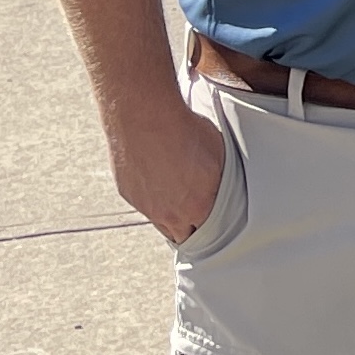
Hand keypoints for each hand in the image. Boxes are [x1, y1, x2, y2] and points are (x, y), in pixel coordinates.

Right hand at [120, 107, 227, 244]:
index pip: (209, 235)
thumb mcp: (220, 157)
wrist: (146, 118)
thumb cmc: (186, 132)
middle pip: (183, 236)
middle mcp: (169, 214)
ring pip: (162, 224)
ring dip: (172, 218)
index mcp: (198, 208)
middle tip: (200, 221)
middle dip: (193, 232)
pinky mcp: (128, 194)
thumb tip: (225, 192)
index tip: (219, 227)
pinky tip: (161, 185)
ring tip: (181, 202)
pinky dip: (153, 201)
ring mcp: (146, 206)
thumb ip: (222, 184)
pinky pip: (145, 206)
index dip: (215, 232)